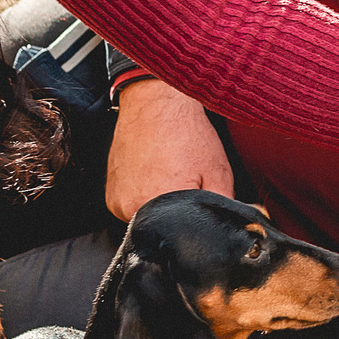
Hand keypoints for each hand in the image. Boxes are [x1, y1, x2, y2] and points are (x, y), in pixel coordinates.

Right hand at [108, 80, 234, 220]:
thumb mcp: (217, 170)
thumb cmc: (186, 132)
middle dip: (178, 216)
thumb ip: (223, 204)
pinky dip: (145, 200)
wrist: (155, 103)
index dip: (195, 224)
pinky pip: (132, 210)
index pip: (182, 234)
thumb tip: (229, 226)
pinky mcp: (110, 196)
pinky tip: (155, 177)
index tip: (199, 206)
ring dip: (161, 209)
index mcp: (159, 203)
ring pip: (147, 222)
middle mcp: (131, 208)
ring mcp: (116, 203)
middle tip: (186, 186)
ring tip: (169, 178)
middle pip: (163, 231)